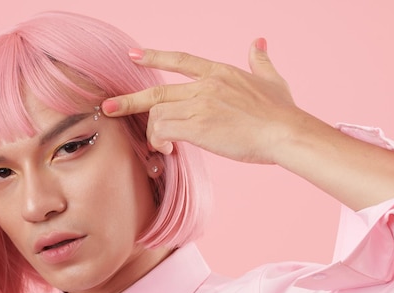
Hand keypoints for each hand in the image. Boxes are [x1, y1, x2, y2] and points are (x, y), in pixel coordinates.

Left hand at [101, 39, 310, 164]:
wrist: (285, 132)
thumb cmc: (282, 112)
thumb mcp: (272, 79)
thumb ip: (260, 61)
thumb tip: (260, 41)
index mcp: (219, 72)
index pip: (180, 60)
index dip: (154, 56)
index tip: (133, 56)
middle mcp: (205, 86)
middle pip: (156, 90)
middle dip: (129, 100)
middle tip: (108, 107)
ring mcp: (199, 105)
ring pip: (157, 113)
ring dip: (154, 132)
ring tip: (162, 146)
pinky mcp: (198, 126)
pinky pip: (164, 131)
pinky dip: (160, 142)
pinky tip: (168, 151)